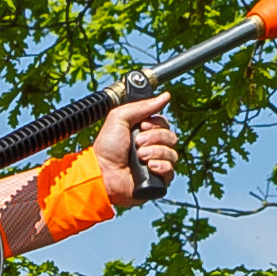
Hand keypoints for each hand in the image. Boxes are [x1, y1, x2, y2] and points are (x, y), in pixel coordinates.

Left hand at [94, 89, 181, 205]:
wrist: (103, 172)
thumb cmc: (107, 148)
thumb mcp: (119, 118)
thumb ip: (142, 106)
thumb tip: (165, 96)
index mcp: (144, 133)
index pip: (164, 124)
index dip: (156, 124)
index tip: (143, 126)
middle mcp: (152, 147)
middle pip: (171, 137)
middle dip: (154, 138)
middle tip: (137, 143)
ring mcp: (156, 163)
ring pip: (172, 153)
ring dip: (155, 152)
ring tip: (140, 156)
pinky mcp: (158, 179)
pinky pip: (171, 170)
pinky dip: (160, 166)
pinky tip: (149, 167)